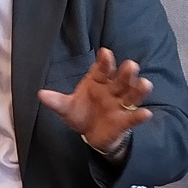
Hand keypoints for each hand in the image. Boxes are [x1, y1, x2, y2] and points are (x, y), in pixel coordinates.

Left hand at [38, 47, 152, 152]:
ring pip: (132, 94)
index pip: (102, 68)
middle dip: (126, 73)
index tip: (105, 52)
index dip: (104, 61)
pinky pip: (133, 117)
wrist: (91, 134)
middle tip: (130, 65)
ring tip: (145, 83)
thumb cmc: (81, 113)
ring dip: (139, 89)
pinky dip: (139, 115)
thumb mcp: (66, 107)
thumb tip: (40, 94)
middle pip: (121, 79)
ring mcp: (120, 104)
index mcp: (97, 81)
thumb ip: (56, 101)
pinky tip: (146, 113)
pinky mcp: (125, 120)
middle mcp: (111, 90)